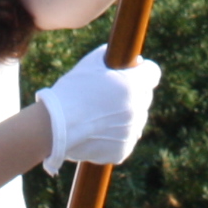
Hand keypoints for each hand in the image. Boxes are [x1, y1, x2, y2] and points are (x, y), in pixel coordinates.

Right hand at [34, 45, 161, 173]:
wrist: (54, 127)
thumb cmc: (71, 91)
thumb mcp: (90, 63)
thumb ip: (113, 57)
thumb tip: (133, 61)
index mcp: (133, 85)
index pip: (153, 73)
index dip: (142, 71)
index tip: (133, 73)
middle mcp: (137, 109)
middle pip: (144, 97)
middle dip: (132, 94)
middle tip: (109, 96)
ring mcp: (131, 131)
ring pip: (135, 119)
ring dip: (124, 116)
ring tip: (99, 115)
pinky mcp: (123, 150)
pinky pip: (125, 139)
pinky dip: (115, 135)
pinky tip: (97, 130)